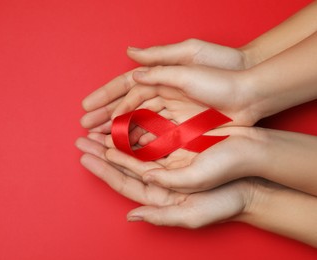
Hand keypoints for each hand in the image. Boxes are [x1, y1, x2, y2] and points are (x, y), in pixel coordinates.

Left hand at [75, 136, 254, 227]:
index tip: (84, 157)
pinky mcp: (179, 144)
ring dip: (116, 136)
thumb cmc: (224, 200)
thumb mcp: (192, 213)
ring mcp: (169, 159)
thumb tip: (131, 215)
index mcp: (159, 195)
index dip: (103, 170)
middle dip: (101, 150)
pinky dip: (139, 126)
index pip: (123, 182)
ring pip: (135, 146)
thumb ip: (160, 215)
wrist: (251, 178)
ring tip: (97, 125)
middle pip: (123, 163)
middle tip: (82, 138)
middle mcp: (160, 177)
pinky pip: (153, 134)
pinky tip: (125, 117)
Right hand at [80, 39, 250, 131]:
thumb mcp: (189, 58)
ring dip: (118, 132)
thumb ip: (159, 61)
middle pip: (127, 107)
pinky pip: (155, 136)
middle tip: (85, 128)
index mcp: (161, 76)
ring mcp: (171, 112)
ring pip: (138, 124)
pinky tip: (125, 148)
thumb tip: (130, 57)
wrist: (251, 91)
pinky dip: (139, 142)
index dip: (105, 97)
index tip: (86, 106)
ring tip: (99, 140)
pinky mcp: (182, 128)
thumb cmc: (222, 70)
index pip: (126, 87)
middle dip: (104, 117)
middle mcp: (162, 94)